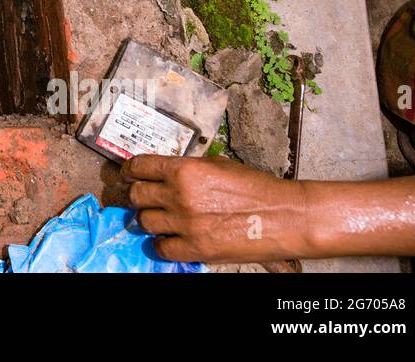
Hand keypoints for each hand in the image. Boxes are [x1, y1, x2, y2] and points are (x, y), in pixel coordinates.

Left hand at [123, 155, 313, 262]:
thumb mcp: (217, 165)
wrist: (285, 216)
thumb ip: (187, 169)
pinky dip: (164, 243)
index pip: (139, 167)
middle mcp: (180, 195)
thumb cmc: (256, 188)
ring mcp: (185, 224)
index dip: (130, 171)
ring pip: (145, 222)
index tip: (129, 175)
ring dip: (151, 220)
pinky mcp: (195, 248)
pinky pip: (161, 248)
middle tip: (147, 198)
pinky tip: (173, 238)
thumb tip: (163, 173)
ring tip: (164, 218)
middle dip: (139, 195)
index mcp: (185, 169)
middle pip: (136, 196)